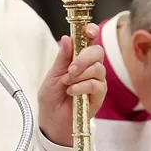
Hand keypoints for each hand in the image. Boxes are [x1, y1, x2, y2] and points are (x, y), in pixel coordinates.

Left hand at [37, 23, 105, 146]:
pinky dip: (82, 87)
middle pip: (98, 51)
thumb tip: (67, 38)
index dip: (91, 31)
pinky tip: (72, 92)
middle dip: (84, 57)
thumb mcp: (52, 75)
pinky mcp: (99, 95)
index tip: (88, 31)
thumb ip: (62, 58)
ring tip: (67, 83)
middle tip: (71, 68)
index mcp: (78, 58)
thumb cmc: (51, 97)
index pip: (90, 39)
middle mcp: (90, 67)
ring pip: (98, 68)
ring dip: (81, 74)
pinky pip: (97, 85)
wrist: (52, 120)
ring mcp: (96, 80)